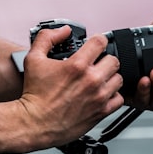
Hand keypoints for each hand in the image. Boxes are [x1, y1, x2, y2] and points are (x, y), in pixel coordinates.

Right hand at [18, 25, 123, 147]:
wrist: (34, 123)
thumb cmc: (34, 94)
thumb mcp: (33, 59)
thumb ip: (47, 38)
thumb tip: (63, 30)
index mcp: (77, 65)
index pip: (100, 41)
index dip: (97, 40)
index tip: (94, 45)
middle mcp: (91, 80)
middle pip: (113, 59)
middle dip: (104, 59)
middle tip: (95, 64)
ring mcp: (98, 96)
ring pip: (118, 78)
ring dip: (109, 77)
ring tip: (98, 79)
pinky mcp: (101, 112)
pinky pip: (119, 99)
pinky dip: (112, 96)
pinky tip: (101, 94)